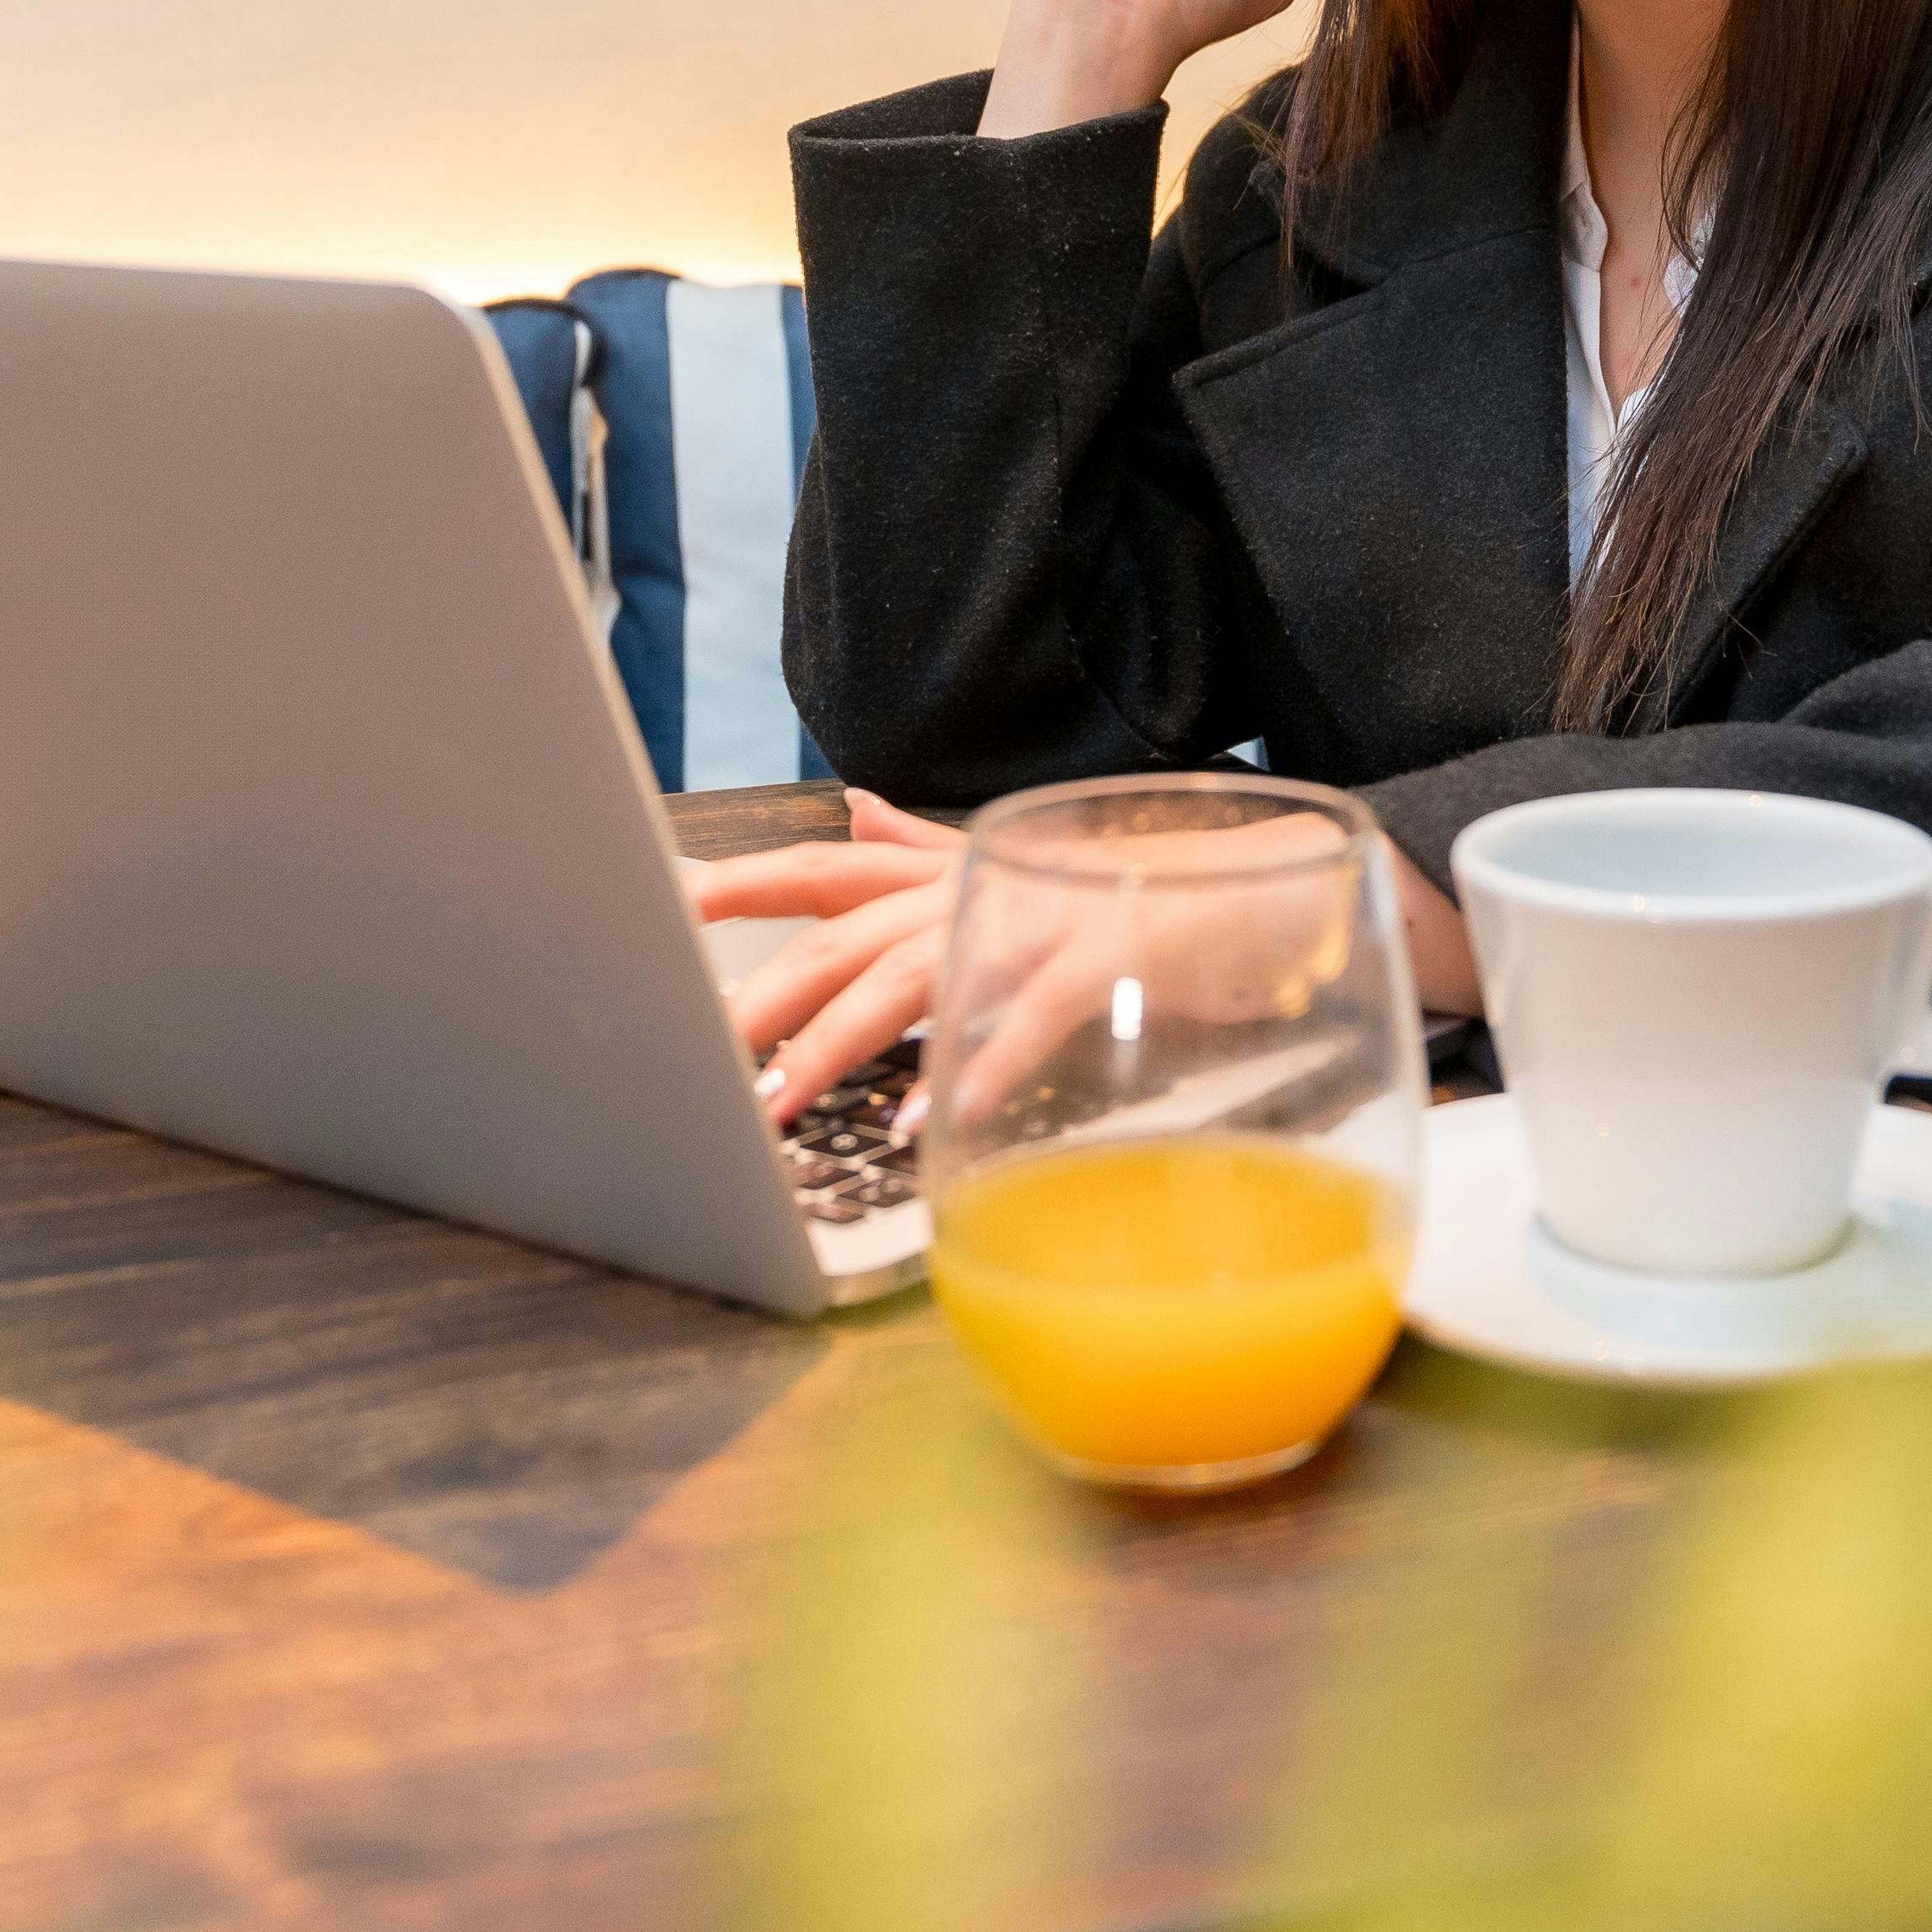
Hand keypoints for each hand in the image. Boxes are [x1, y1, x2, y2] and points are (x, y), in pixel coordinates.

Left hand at [690, 784, 1481, 1128]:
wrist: (1270, 879)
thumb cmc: (1133, 889)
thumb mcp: (1016, 865)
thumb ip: (925, 849)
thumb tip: (848, 811)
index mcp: (953, 866)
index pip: (827, 867)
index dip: (742, 883)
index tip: (660, 909)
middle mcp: (982, 882)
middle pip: (849, 931)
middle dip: (765, 991)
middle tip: (692, 1048)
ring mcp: (1045, 915)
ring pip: (918, 975)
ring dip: (843, 1044)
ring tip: (781, 1100)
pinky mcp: (1112, 954)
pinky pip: (1031, 1013)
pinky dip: (980, 1064)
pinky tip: (930, 1120)